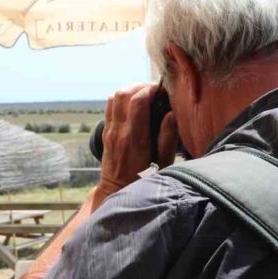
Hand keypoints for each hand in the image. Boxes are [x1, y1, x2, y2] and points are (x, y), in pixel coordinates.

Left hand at [94, 83, 178, 203]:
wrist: (116, 192)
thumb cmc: (143, 180)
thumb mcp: (163, 164)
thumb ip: (167, 139)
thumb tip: (171, 114)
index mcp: (135, 139)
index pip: (138, 102)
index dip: (150, 90)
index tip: (162, 90)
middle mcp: (119, 132)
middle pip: (123, 94)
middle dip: (140, 86)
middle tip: (155, 90)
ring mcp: (110, 131)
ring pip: (114, 96)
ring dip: (130, 90)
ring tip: (144, 94)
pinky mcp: (106, 132)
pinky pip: (110, 106)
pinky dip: (121, 99)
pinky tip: (133, 104)